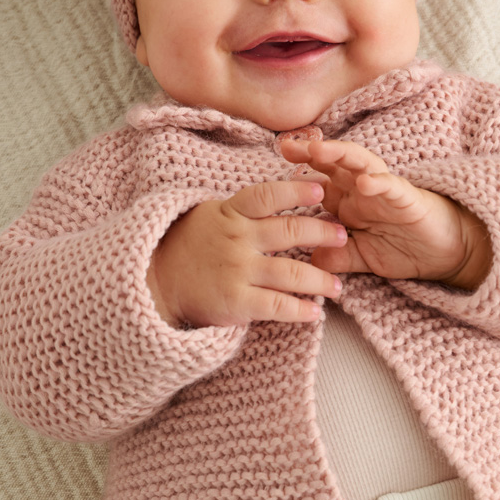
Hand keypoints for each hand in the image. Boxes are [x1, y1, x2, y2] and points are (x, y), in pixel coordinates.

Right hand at [147, 180, 347, 327]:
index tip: (323, 187)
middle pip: (290, 231)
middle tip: (344, 236)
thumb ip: (245, 208)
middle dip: (323, 233)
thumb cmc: (189, 243)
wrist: (155, 281)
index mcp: (231, 213)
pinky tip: (315, 312)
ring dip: (321, 280)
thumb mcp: (211, 213)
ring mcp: (238, 271)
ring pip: (291, 273)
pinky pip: (277, 306)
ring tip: (338, 286)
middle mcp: (238, 239)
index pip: (268, 196)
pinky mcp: (236, 302)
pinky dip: (300, 310)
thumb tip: (285, 194)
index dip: (297, 190)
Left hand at [279, 138, 491, 289]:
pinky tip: (365, 182)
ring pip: (360, 165)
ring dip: (340, 156)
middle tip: (287, 144)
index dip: (299, 170)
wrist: (447, 254)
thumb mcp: (364, 259)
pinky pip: (392, 186)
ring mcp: (385, 192)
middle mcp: (364, 191)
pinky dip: (379, 182)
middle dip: (312, 153)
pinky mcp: (408, 199)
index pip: (320, 181)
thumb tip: (309, 261)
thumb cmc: (405, 249)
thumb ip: (337, 257)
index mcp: (349, 202)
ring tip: (320, 151)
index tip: (275, 163)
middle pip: (334, 165)